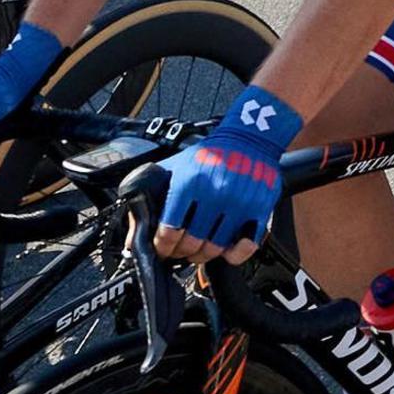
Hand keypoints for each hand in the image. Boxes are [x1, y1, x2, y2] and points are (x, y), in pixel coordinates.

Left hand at [154, 83, 298, 260]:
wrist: (247, 138)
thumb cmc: (206, 157)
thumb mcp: (173, 169)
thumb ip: (149, 199)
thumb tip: (134, 239)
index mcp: (189, 182)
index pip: (169, 231)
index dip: (163, 247)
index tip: (163, 249)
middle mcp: (215, 192)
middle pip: (192, 244)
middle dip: (181, 252)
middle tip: (179, 250)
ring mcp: (239, 202)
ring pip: (215, 248)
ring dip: (203, 254)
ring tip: (199, 248)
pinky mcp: (260, 209)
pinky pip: (245, 247)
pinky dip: (233, 254)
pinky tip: (224, 249)